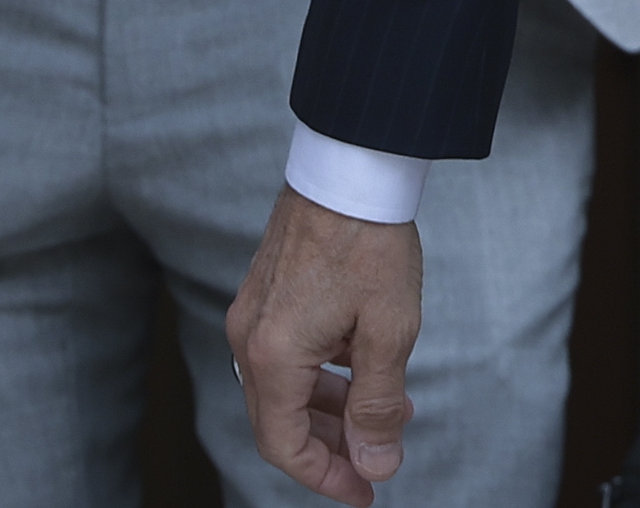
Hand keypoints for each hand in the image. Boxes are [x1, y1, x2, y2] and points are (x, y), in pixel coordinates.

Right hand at [227, 188, 421, 501]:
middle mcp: (250, 338)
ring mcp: (253, 312)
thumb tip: (376, 464)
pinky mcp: (265, 291)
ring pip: (286, 386)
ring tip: (390, 412)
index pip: (283, 446)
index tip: (365, 491)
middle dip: (333, 446)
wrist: (351, 164)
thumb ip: (379, 405)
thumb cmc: (371, 240)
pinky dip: (323, 373)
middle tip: (379, 458)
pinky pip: (287, 353)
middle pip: (281, 420)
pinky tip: (366, 366)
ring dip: (332, 408)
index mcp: (273, 355)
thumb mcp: (389, 331)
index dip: (325, 476)